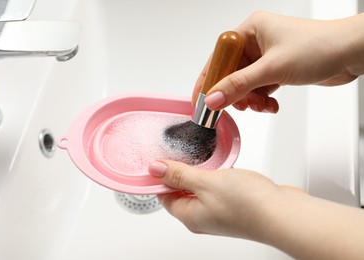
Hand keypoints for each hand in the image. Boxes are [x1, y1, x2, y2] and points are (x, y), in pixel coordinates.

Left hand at [148, 160, 281, 238]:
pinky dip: (214, 176)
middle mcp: (203, 218)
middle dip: (178, 173)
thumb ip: (180, 175)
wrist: (284, 214)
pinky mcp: (234, 206)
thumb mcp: (206, 182)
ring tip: (199, 156)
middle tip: (178, 153)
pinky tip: (219, 166)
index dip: (160, 177)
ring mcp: (219, 213)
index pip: (164, 196)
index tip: (159, 158)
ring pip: (200, 190)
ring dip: (198, 173)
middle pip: (181, 193)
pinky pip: (216, 189)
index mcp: (190, 216)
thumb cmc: (248, 205)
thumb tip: (155, 169)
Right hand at [193, 12, 363, 111]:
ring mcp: (267, 56)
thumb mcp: (272, 68)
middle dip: (235, 93)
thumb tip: (213, 98)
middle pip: (231, 73)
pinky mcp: (277, 69)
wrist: (352, 53)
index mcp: (251, 30)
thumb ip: (239, 85)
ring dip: (251, 98)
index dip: (208, 79)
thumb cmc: (319, 47)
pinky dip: (262, 99)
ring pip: (245, 83)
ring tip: (261, 105)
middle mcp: (257, 42)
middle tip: (238, 107)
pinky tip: (271, 104)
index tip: (201, 99)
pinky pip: (259, 87)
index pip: (219, 56)